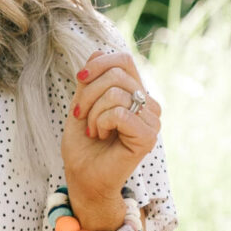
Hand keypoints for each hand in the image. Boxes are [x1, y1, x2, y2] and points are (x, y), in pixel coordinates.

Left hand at [61, 47, 162, 223]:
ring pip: (117, 93)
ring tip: (92, 129)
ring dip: (93, 111)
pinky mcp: (148, 137)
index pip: (124, 60)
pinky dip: (101, 122)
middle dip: (88, 93)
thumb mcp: (81, 105)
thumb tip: (98, 51)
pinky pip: (120, 112)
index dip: (99, 63)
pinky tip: (100, 135)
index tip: (79, 78)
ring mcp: (151, 121)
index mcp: (136, 94)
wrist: (83, 178)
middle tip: (81, 116)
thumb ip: (90, 81)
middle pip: (117, 74)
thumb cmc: (83, 146)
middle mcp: (148, 105)